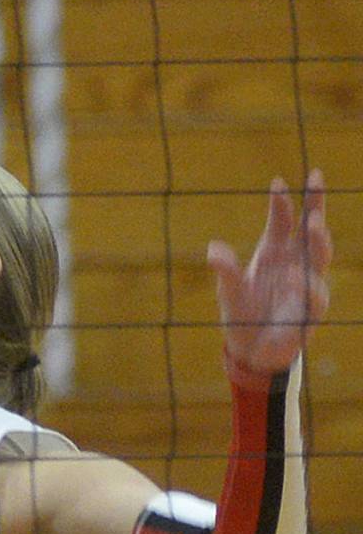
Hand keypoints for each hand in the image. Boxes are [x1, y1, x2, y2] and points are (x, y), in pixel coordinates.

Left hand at [208, 171, 330, 379]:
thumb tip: (213, 250)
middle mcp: (294, 263)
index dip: (282, 202)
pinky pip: (314, 296)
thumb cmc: (242, 313)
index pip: (283, 221)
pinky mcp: (309, 312)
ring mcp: (305, 286)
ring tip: (312, 224)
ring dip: (317, 241)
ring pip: (319, 259)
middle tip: (314, 184)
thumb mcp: (229, 290)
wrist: (251, 350)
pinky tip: (295, 276)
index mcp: (273, 252)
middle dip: (315, 206)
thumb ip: (226, 270)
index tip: (277, 182)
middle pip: (311, 230)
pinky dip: (306, 286)